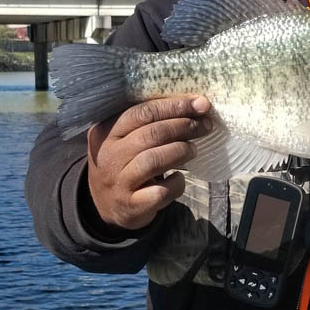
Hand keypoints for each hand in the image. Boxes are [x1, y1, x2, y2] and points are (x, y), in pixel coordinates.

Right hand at [86, 97, 210, 230]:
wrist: (104, 205)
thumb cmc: (123, 163)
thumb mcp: (123, 140)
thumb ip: (148, 123)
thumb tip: (193, 106)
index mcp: (106, 132)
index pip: (143, 112)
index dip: (175, 106)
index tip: (200, 104)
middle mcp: (109, 155)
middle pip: (151, 134)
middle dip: (184, 126)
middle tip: (205, 126)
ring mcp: (120, 182)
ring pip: (153, 161)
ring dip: (181, 151)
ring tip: (193, 150)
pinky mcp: (132, 205)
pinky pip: (160, 192)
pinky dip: (176, 184)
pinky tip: (179, 178)